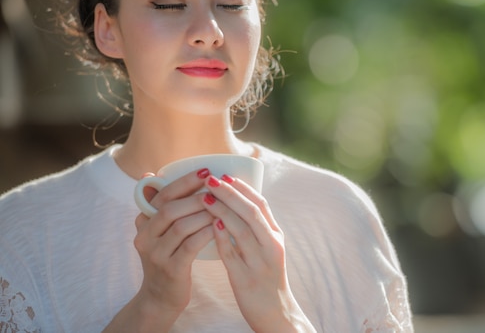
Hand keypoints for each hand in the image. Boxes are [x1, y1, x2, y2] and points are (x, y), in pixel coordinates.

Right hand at [133, 169, 214, 314]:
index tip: (205, 171)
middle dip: (195, 195)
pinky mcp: (170, 269)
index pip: (161, 195)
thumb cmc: (167, 257)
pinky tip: (220, 225)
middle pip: (169, 209)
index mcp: (142, 223)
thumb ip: (160, 206)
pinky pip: (191, 246)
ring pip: (181, 226)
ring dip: (204, 213)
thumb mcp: (158, 231)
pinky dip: (206, 233)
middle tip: (217, 187)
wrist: (160, 298)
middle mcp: (144, 237)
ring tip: (223, 205)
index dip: (183, 181)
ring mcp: (156, 255)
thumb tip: (151, 173)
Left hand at [202, 175, 314, 331]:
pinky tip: (209, 225)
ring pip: (241, 230)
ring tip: (204, 197)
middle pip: (250, 212)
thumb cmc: (267, 278)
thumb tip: (237, 204)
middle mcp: (271, 246)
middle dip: (230, 193)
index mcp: (276, 236)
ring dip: (222, 210)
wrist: (276, 313)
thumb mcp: (268, 250)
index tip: (226, 175)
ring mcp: (259, 263)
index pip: (261, 205)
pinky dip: (221, 237)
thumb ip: (257, 229)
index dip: (243, 188)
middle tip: (210, 180)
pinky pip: (231, 254)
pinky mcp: (245, 279)